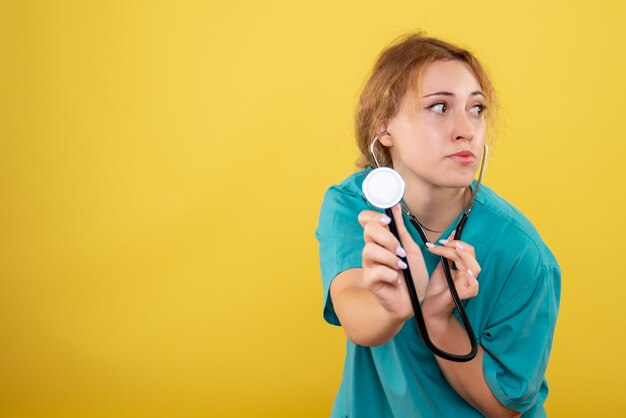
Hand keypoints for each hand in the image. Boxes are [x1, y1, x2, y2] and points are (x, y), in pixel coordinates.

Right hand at [358, 205, 428, 320]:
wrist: (415, 301)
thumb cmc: (413, 276)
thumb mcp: (411, 249)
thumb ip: (402, 229)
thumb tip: (396, 206)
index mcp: (381, 240)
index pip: (365, 219)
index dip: (373, 216)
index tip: (389, 223)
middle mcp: (372, 250)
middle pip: (368, 231)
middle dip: (388, 239)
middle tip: (401, 252)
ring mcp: (369, 265)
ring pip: (369, 250)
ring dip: (390, 258)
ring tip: (401, 267)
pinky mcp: (369, 281)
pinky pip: (375, 271)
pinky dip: (391, 274)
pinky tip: (397, 280)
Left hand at [421, 231, 480, 323]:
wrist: (430, 307)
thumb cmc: (437, 289)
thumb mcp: (441, 267)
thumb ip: (447, 253)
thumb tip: (451, 235)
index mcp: (465, 269)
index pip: (468, 251)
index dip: (456, 242)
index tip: (441, 241)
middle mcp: (470, 277)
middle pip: (472, 255)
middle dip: (455, 246)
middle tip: (440, 244)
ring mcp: (469, 286)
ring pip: (472, 267)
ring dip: (455, 255)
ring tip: (441, 250)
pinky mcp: (464, 295)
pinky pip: (473, 286)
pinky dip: (465, 275)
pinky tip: (451, 268)